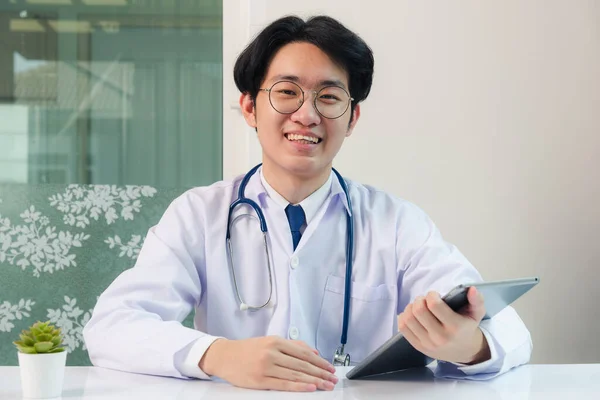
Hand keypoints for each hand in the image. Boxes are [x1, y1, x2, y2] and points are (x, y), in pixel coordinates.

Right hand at [198, 336, 337, 391]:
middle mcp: (272, 352)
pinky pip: (283, 384)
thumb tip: (313, 352)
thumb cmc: (247, 349)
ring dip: (314, 381)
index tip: (330, 368)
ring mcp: (266, 366)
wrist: (224, 356)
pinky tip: (310, 388)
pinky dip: (299, 386)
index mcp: (275, 341)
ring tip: (326, 385)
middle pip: (302, 365)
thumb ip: (292, 346)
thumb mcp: (269, 341)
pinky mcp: (260, 380)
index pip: (303, 353)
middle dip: (320, 373)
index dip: (319, 361)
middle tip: (333, 379)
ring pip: (295, 374)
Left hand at [397, 287, 490, 363]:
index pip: (434, 305)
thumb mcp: (476, 314)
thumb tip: (472, 289)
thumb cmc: (467, 328)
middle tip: (424, 300)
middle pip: (419, 311)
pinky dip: (404, 317)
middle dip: (419, 299)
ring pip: (408, 319)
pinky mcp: (418, 346)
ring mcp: (427, 343)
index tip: (434, 295)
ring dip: (410, 307)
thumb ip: (477, 300)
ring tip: (418, 306)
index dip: (431, 295)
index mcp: (455, 327)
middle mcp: (440, 337)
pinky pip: (403, 328)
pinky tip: (412, 315)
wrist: (464, 351)